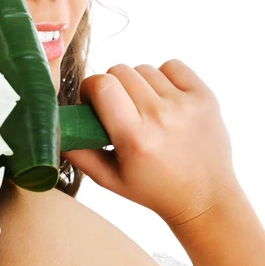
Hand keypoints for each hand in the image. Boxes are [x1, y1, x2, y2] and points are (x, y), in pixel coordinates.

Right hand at [62, 59, 238, 228]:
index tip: (92, 101)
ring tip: (144, 107)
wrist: (207, 199)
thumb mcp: (109, 180)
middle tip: (117, 107)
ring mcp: (186, 105)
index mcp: (135, 138)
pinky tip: (165, 98)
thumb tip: (56, 127)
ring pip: (144, 68)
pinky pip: (172, 66)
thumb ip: (78, 153)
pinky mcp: (205, 97)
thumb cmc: (153, 189)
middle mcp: (162, 117)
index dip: (90, 87)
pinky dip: (164, 77)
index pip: (102, 85)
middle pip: (120, 71)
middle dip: (111, 85)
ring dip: (137, 83)